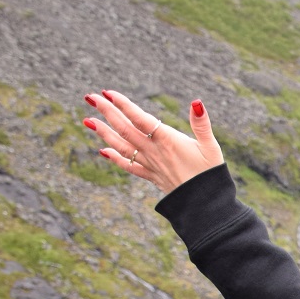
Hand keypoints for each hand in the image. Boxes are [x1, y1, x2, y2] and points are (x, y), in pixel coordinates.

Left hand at [82, 90, 223, 193]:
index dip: (123, 104)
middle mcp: (154, 152)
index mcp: (167, 141)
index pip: (140, 118)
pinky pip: (129, 167)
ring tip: (88, 121)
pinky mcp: (152, 177)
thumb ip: (201, 124)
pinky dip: (115, 159)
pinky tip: (103, 151)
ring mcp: (150, 165)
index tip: (107, 92)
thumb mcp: (211, 147)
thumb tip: (196, 102)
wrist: (205, 206)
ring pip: (122, 146)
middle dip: (107, 112)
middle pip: (125, 129)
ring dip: (104, 133)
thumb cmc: (211, 175)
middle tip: (90, 97)